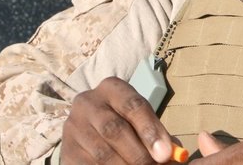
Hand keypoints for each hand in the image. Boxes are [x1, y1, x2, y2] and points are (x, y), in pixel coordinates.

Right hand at [61, 76, 176, 163]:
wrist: (88, 129)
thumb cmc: (124, 121)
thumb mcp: (139, 118)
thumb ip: (156, 132)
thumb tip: (175, 154)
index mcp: (111, 88)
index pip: (133, 106)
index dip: (150, 131)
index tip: (165, 154)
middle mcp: (88, 103)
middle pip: (115, 130)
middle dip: (138, 154)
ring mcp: (73, 127)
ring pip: (102, 153)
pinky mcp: (67, 150)